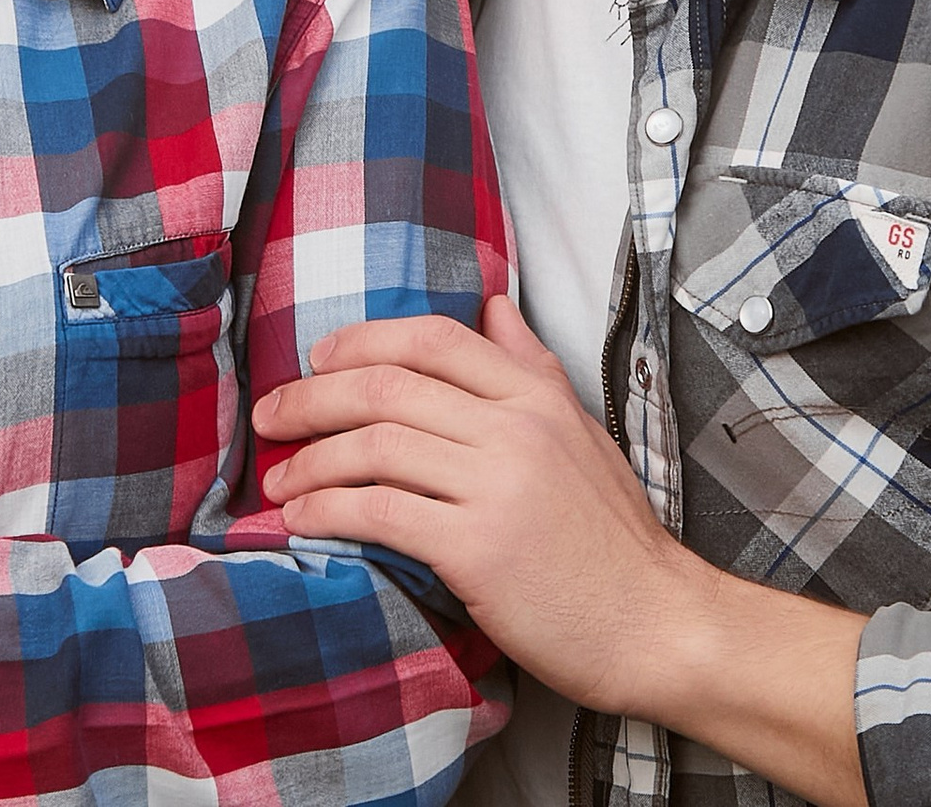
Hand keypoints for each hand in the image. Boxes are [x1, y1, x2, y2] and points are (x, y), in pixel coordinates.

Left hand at [254, 295, 696, 713]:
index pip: (432, 339)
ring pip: (375, 446)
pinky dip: (329, 511)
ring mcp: (495, 486)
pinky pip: (380, 512)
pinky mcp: (478, 549)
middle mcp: (513, 428)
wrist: (660, 627)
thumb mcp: (581, 433)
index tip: (317, 360)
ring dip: (311, 460)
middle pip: (387, 386)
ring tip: (279, 481)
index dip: (362, 341)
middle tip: (271, 417)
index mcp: (535, 395)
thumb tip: (492, 304)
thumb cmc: (614, 539)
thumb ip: (530, 366)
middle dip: (313, 397)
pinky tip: (304, 520)